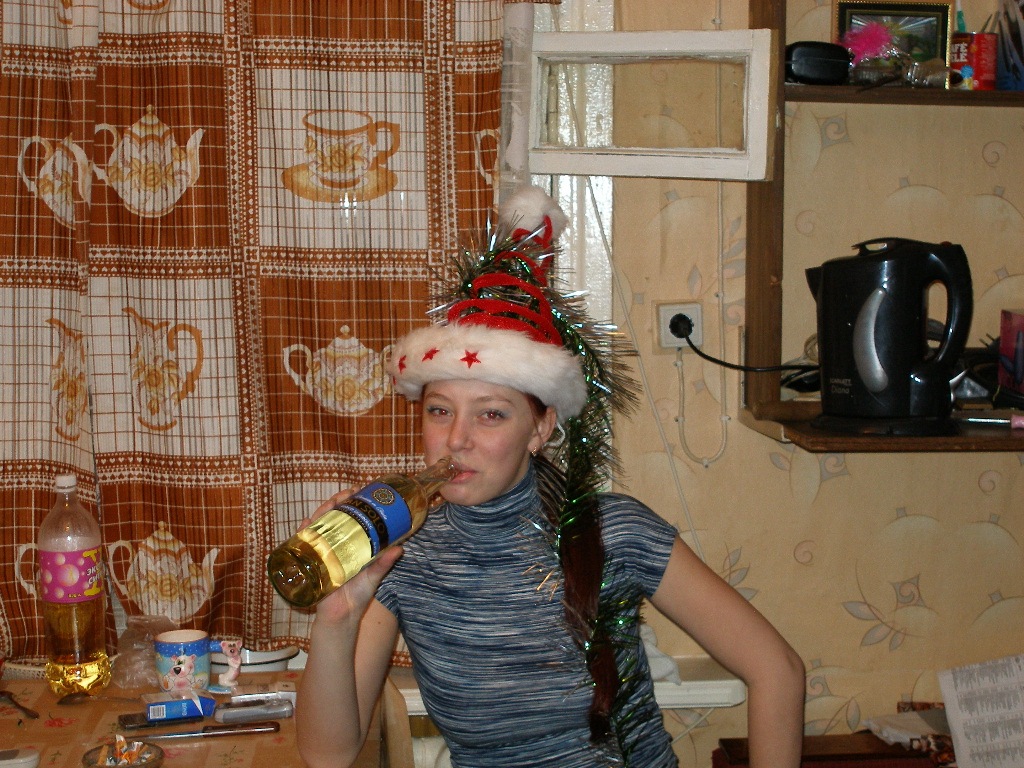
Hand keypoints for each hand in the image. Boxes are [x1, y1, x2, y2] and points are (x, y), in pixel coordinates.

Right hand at [305, 487, 402, 629]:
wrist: (342, 616)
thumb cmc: (358, 595)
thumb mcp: (373, 576)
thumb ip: (384, 563)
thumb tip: (400, 549)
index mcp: (351, 544)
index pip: (351, 517)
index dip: (354, 502)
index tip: (361, 489)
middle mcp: (335, 544)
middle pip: (334, 516)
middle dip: (338, 501)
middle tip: (348, 493)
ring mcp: (321, 550)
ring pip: (319, 525)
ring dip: (322, 511)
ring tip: (331, 503)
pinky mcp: (310, 560)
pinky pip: (303, 542)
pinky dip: (303, 531)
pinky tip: (307, 523)